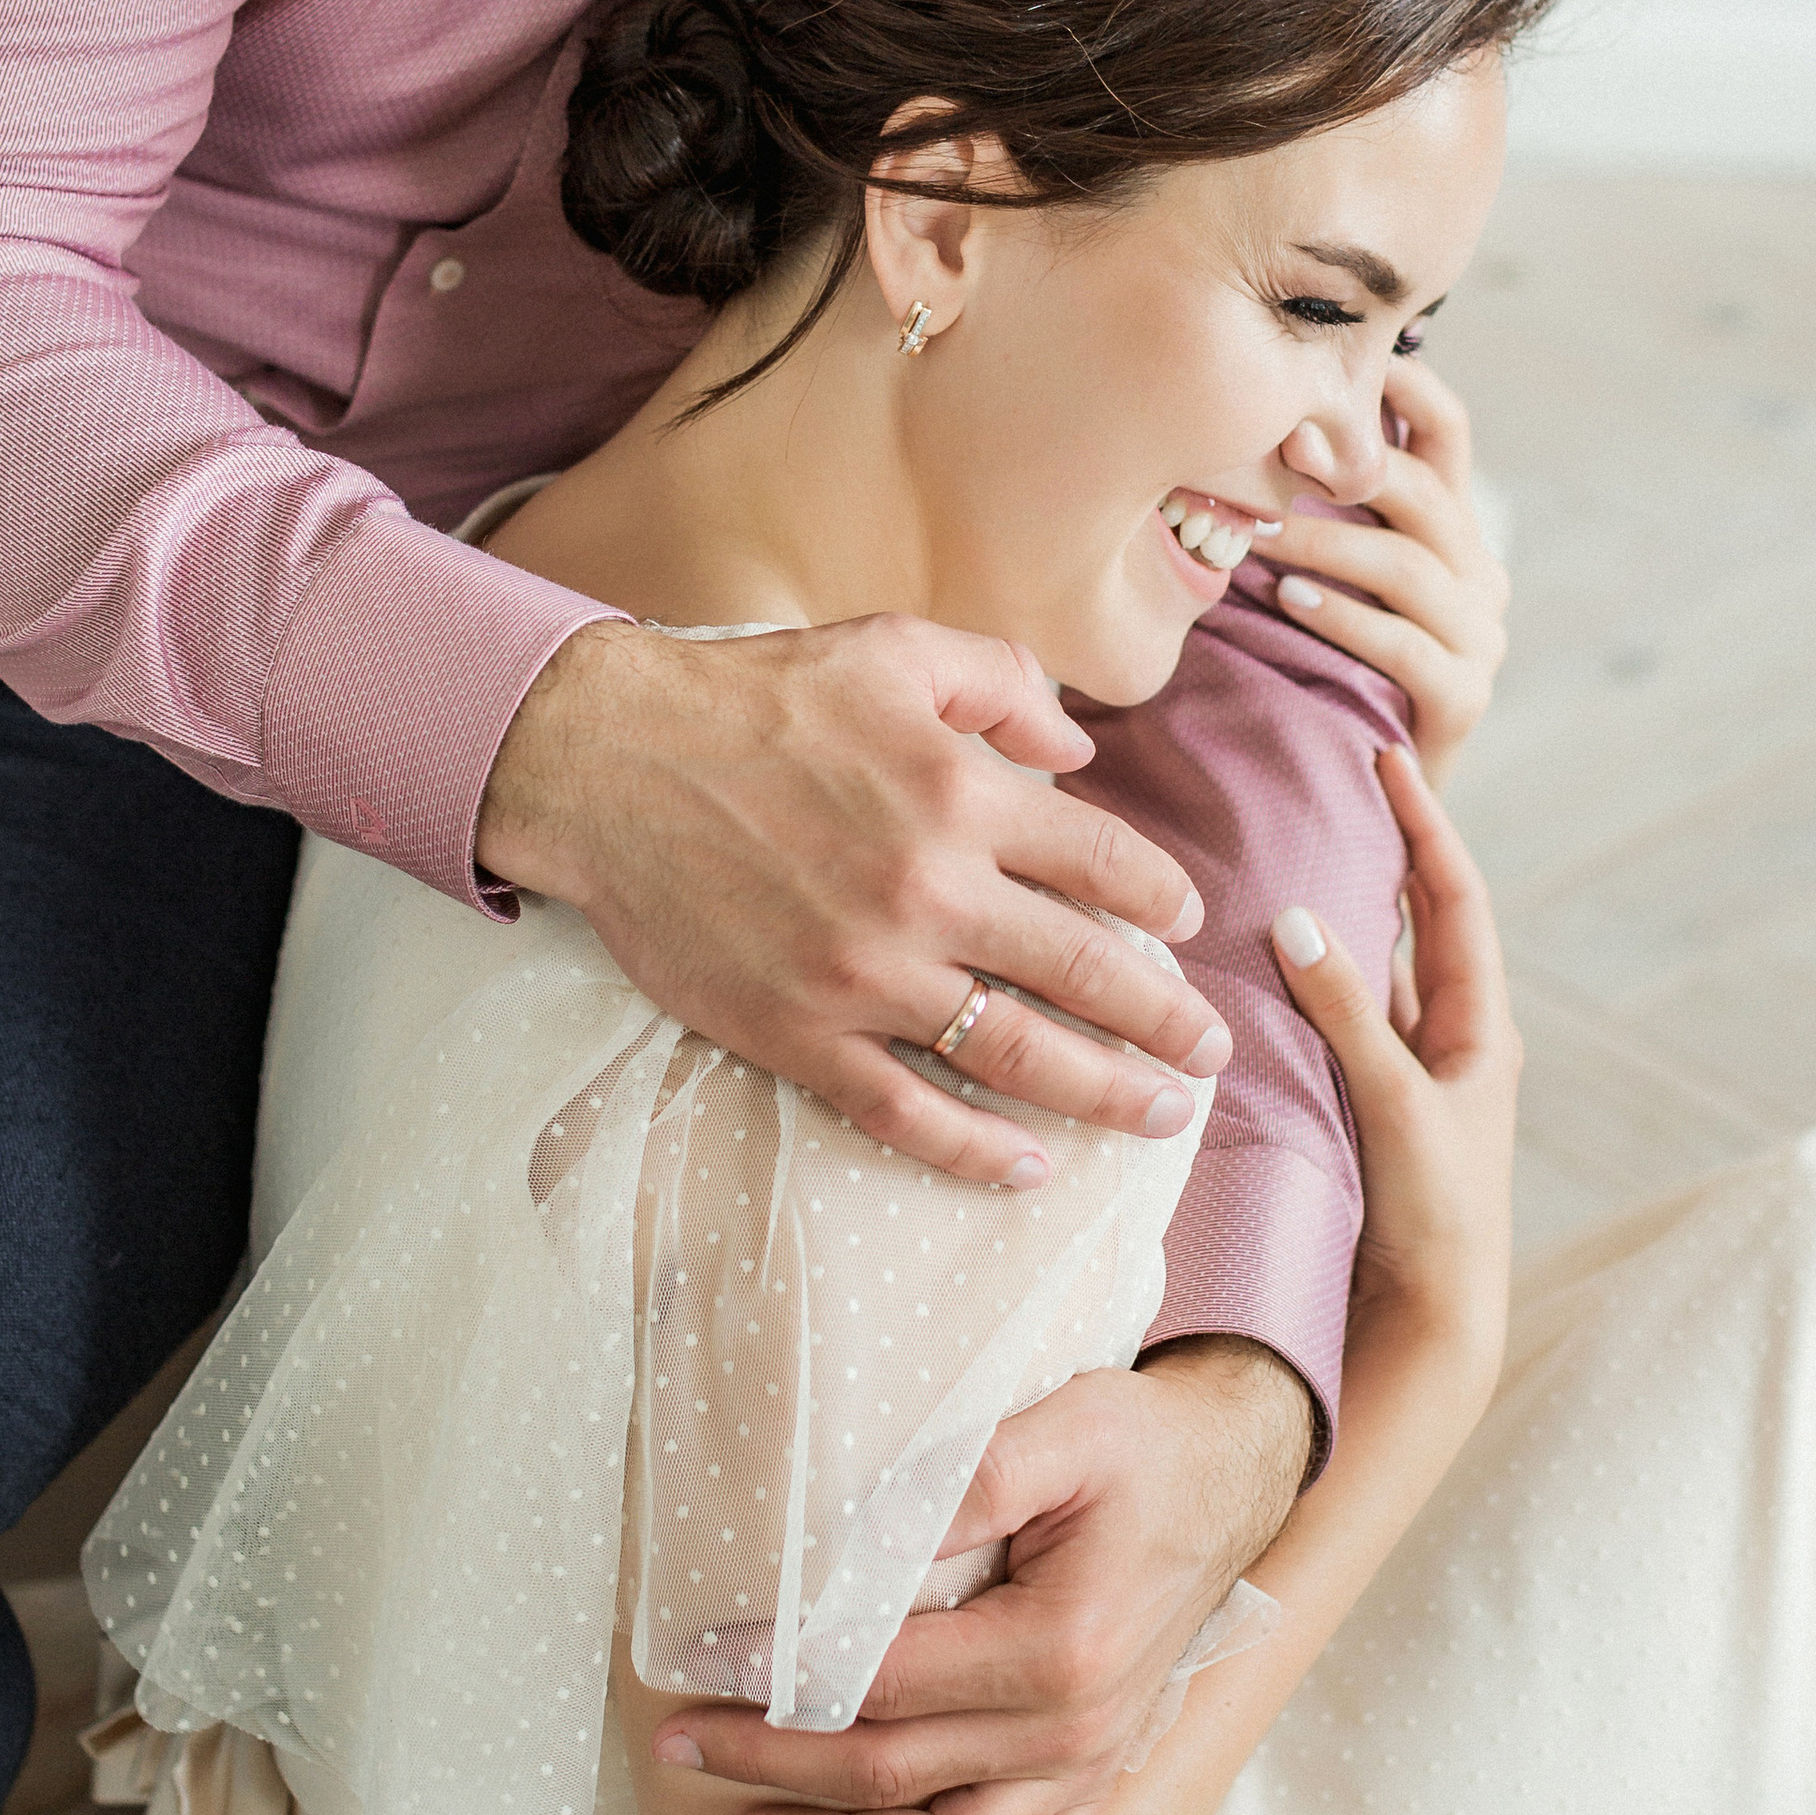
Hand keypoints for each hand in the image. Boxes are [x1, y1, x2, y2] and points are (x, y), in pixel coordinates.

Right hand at [479, 614, 1229, 1188]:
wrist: (606, 760)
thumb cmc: (751, 695)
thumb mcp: (892, 647)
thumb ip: (1002, 686)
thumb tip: (1079, 750)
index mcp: (961, 794)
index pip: (1105, 862)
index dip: (1161, 898)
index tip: (1185, 924)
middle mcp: (928, 891)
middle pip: (1086, 973)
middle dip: (1165, 1021)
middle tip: (1209, 1053)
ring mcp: (863, 974)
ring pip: (1015, 1055)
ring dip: (1104, 1093)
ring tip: (1160, 1114)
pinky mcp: (796, 1032)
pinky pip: (904, 1111)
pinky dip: (974, 1151)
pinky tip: (1029, 1167)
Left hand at [647, 1334, 1312, 1814]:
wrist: (1229, 1474)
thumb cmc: (1137, 1447)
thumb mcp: (1059, 1430)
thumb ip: (958, 1486)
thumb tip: (848, 1545)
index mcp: (1057, 1650)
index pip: (883, 1683)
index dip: (784, 1681)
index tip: (703, 1664)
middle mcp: (1073, 1732)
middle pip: (893, 1774)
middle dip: (774, 1764)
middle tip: (679, 1745)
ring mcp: (1087, 1769)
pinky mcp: (1097, 1781)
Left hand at [1258, 358, 1507, 780]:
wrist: (1364, 781)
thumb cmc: (1325, 660)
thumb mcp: (1327, 569)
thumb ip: (1319, 503)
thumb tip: (1254, 418)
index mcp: (1453, 528)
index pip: (1448, 432)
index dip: (1405, 387)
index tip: (1338, 360)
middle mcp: (1479, 572)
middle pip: (1422, 493)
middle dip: (1342, 468)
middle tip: (1270, 447)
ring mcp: (1479, 636)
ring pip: (1405, 567)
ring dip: (1322, 545)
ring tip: (1255, 537)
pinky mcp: (1463, 697)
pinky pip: (1402, 644)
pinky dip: (1341, 618)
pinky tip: (1288, 603)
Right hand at [1269, 740, 1517, 1404]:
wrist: (1433, 1323)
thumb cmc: (1437, 1218)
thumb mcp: (1397, 1105)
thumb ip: (1349, 1014)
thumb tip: (1299, 917)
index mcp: (1481, 1027)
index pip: (1454, 897)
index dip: (1424, 824)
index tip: (1387, 756)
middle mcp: (1448, 1040)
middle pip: (1414, 922)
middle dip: (1378, 851)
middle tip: (1331, 784)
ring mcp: (1406, 1075)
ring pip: (1369, 972)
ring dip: (1336, 916)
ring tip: (1286, 850)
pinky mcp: (1365, 1108)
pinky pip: (1335, 1022)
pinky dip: (1305, 984)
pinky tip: (1261, 960)